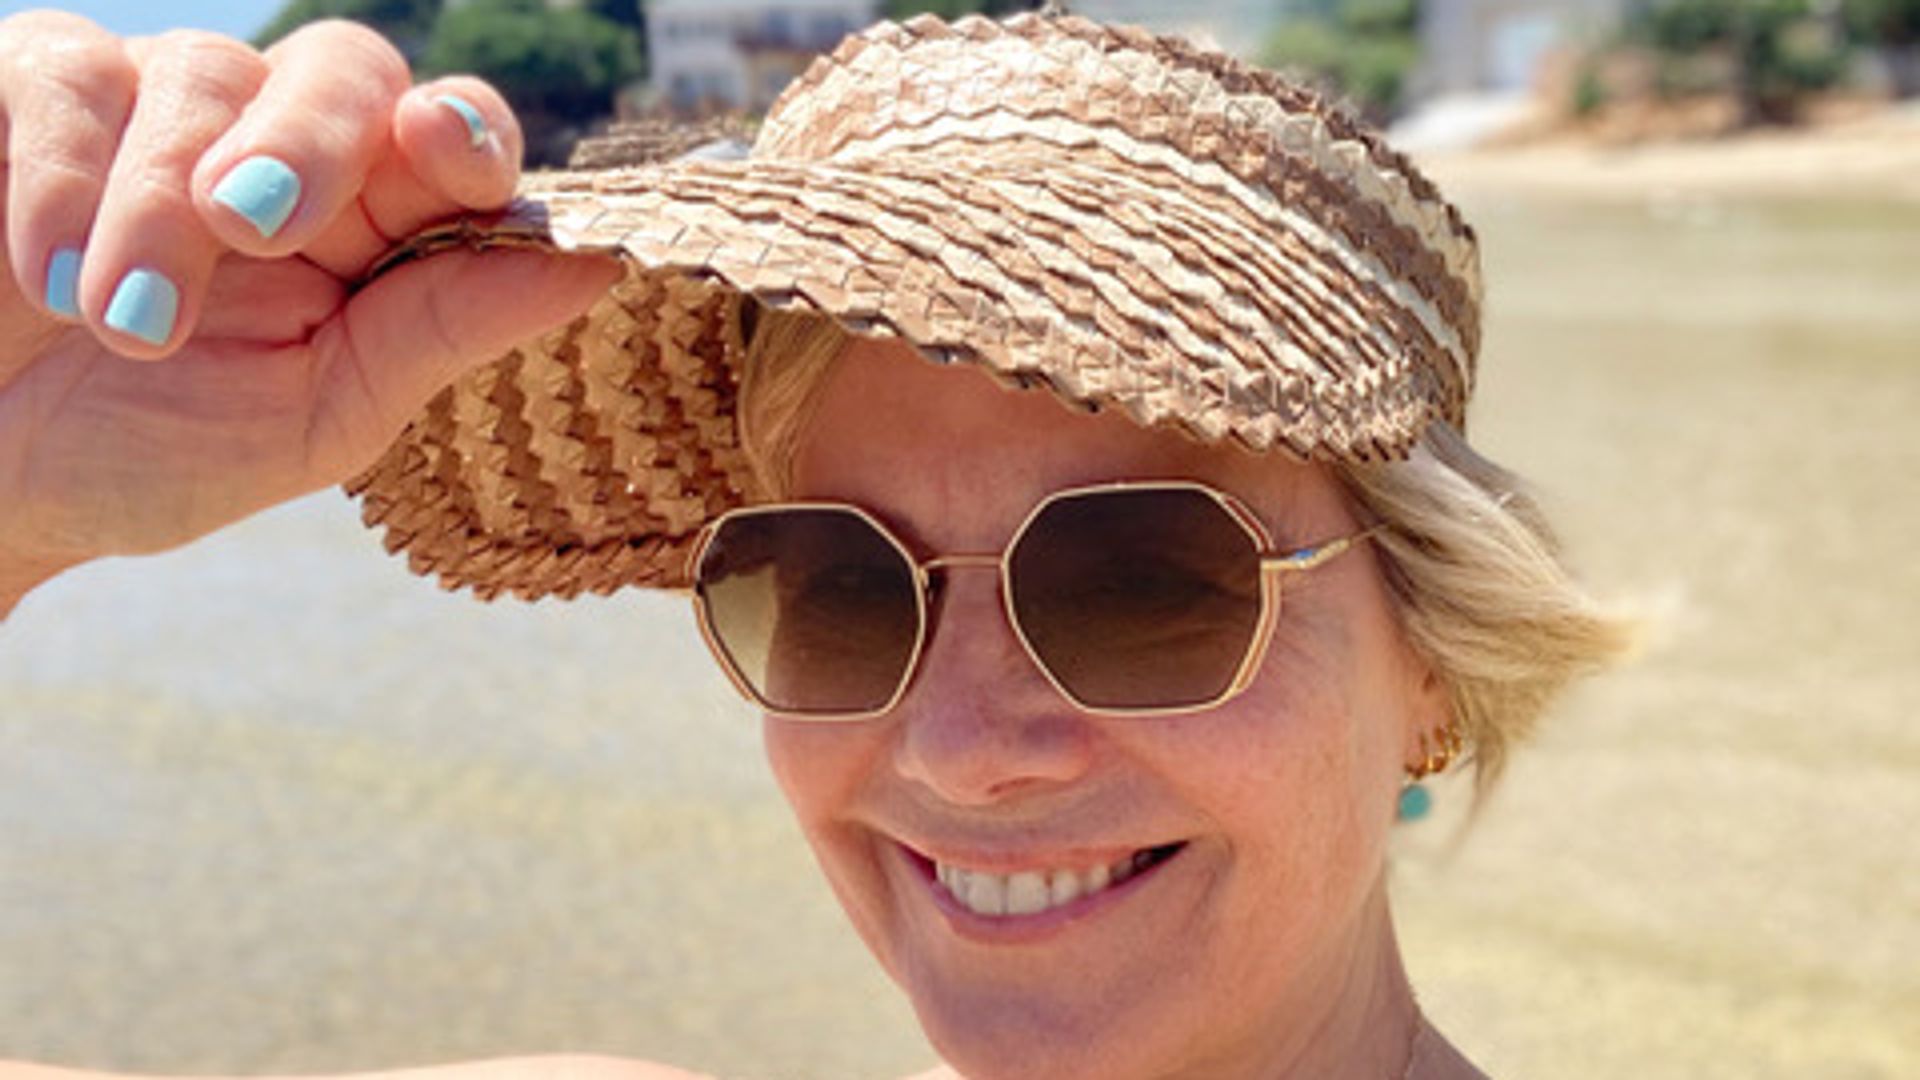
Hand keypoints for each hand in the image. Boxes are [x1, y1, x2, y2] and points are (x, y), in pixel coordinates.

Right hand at [0, 12, 619, 597]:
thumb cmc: (156, 451)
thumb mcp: (316, 416)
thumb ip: (438, 330)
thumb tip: (594, 265)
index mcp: (369, 222)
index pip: (448, 138)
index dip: (463, 132)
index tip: (446, 150)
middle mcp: (276, 143)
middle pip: (345, 69)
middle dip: (311, 138)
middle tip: (253, 224)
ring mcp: (157, 106)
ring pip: (203, 75)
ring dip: (159, 208)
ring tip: (124, 325)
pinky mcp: (34, 91)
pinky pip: (67, 77)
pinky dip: (60, 178)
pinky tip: (42, 275)